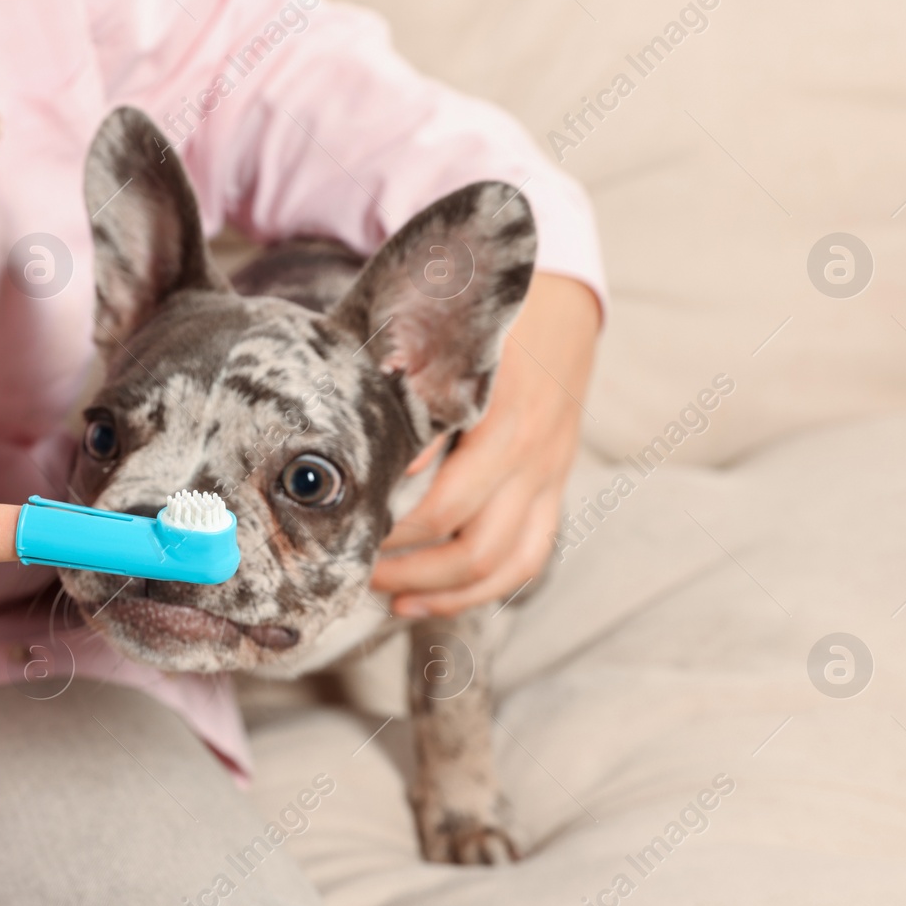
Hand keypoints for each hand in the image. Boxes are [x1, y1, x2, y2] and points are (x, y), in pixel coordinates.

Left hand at [369, 273, 600, 617]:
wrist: (560, 304)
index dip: (388, 527)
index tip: (345, 532)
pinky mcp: (554, 490)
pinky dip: (478, 591)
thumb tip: (367, 452)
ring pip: (501, 564)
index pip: (441, 502)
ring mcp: (548, 478)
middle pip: (467, 542)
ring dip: (439, 590)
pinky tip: (428, 602)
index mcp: (502, 419)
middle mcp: (530, 455)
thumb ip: (408, 390)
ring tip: (387, 596)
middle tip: (355, 568)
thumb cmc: (484, 323)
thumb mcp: (442, 342)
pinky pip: (527, 559)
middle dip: (403, 564)